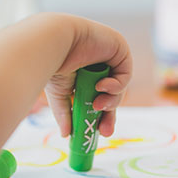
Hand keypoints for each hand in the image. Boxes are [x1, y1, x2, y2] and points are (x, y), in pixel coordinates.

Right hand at [44, 16, 131, 136]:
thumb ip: (65, 113)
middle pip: (112, 96)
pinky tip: (102, 86)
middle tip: (105, 131)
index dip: (100, 116)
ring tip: (97, 105)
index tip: (98, 133)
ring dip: (111, 101)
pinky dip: (116, 85)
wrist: (54, 42)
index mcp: (85, 74)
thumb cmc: (52, 62)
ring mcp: (110, 56)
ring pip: (119, 89)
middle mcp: (98, 65)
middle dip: (109, 115)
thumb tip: (66, 135)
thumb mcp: (59, 95)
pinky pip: (125, 75)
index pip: (98, 98)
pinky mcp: (120, 50)